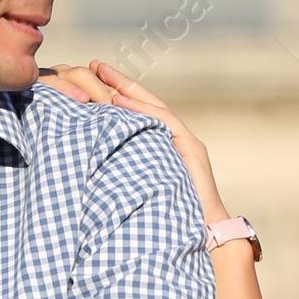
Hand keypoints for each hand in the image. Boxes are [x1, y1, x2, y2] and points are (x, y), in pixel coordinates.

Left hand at [40, 61, 226, 222]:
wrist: (204, 233)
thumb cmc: (171, 219)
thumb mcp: (142, 188)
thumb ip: (127, 170)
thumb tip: (95, 163)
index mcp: (164, 146)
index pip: (139, 114)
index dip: (117, 95)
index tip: (93, 78)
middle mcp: (177, 138)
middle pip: (146, 104)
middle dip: (120, 82)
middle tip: (94, 64)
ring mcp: (186, 142)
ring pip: (155, 109)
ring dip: (128, 90)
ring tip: (103, 75)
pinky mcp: (192, 149)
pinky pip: (165, 124)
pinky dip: (142, 112)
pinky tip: (119, 103)